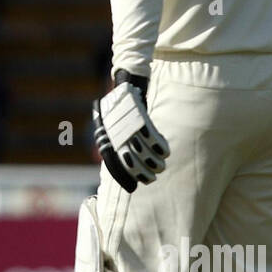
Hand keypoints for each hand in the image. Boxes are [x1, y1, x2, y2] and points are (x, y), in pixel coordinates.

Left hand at [93, 79, 169, 194]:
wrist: (125, 85)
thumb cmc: (119, 109)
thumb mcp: (112, 126)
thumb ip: (116, 144)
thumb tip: (126, 162)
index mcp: (107, 138)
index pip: (115, 164)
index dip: (125, 177)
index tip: (134, 187)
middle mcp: (116, 134)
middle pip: (131, 161)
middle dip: (143, 172)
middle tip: (153, 176)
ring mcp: (128, 126)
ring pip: (143, 151)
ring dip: (154, 162)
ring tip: (161, 165)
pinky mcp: (140, 117)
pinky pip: (151, 137)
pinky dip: (159, 146)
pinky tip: (164, 151)